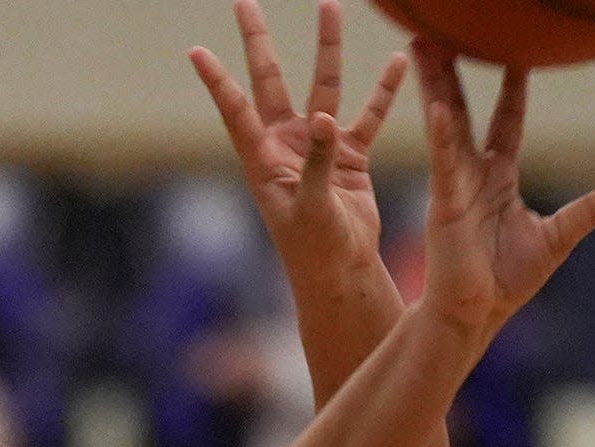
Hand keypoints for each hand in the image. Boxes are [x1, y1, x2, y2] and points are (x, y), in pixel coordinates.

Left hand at [189, 0, 407, 284]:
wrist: (341, 272)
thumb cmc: (314, 250)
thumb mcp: (311, 207)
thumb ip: (317, 162)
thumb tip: (324, 119)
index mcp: (263, 160)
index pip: (236, 111)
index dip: (217, 82)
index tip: (196, 52)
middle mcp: (286, 145)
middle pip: (270, 82)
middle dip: (258, 42)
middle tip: (243, 3)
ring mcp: (318, 146)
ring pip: (323, 86)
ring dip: (327, 49)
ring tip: (330, 7)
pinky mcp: (350, 156)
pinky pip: (368, 114)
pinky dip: (383, 90)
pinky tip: (398, 63)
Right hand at [414, 41, 594, 340]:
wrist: (474, 316)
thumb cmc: (506, 284)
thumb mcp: (558, 238)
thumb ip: (590, 210)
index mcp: (498, 180)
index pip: (506, 122)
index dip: (512, 88)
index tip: (518, 56)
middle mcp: (472, 176)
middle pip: (465, 111)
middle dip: (454, 74)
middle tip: (443, 37)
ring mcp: (454, 187)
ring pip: (446, 125)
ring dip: (435, 87)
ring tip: (422, 48)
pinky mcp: (443, 206)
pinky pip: (443, 164)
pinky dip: (441, 136)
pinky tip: (438, 107)